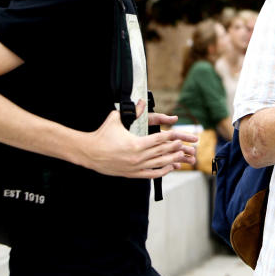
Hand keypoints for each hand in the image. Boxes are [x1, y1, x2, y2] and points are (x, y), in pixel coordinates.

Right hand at [83, 98, 197, 176]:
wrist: (89, 152)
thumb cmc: (102, 134)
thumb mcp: (116, 119)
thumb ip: (131, 111)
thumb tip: (141, 100)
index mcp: (135, 143)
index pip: (158, 139)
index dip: (170, 137)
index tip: (179, 135)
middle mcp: (137, 156)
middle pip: (161, 151)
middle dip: (175, 148)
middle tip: (185, 144)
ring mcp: (135, 167)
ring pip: (159, 164)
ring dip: (172, 159)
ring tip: (182, 155)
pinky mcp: (132, 174)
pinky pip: (151, 174)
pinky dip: (162, 171)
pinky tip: (170, 167)